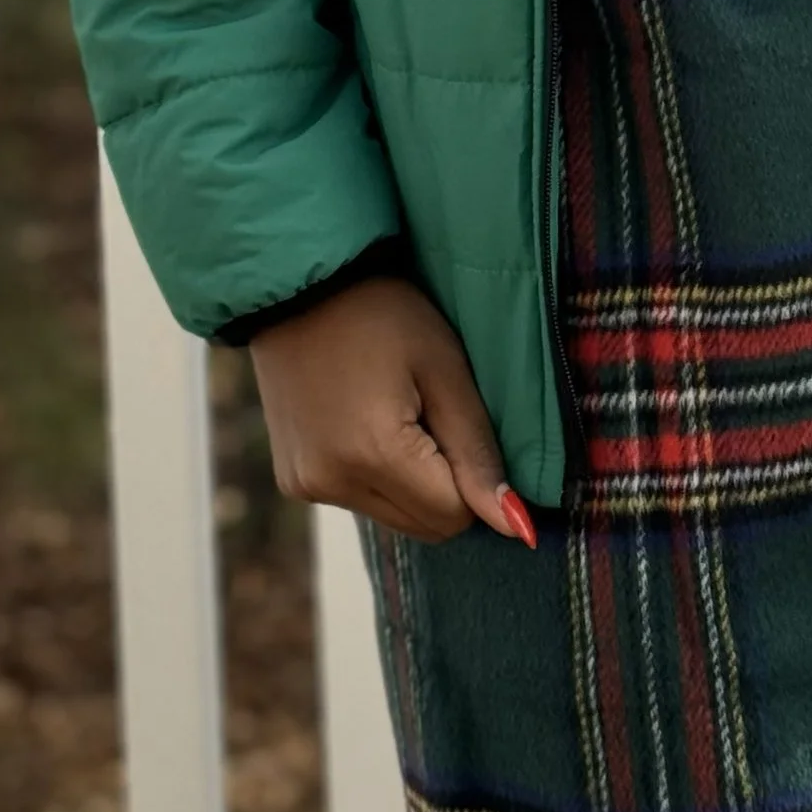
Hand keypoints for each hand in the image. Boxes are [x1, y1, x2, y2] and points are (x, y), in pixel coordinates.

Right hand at [247, 275, 538, 546]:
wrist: (299, 282)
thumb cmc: (383, 313)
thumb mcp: (444, 370)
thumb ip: (478, 453)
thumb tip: (518, 529)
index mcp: (373, 453)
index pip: (454, 516)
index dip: (471, 476)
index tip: (456, 419)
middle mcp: (332, 482)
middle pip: (425, 527)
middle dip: (442, 484)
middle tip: (426, 411)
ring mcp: (306, 486)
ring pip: (394, 518)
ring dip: (409, 483)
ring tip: (392, 410)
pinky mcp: (293, 482)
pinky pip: (359, 501)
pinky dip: (376, 476)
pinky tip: (364, 421)